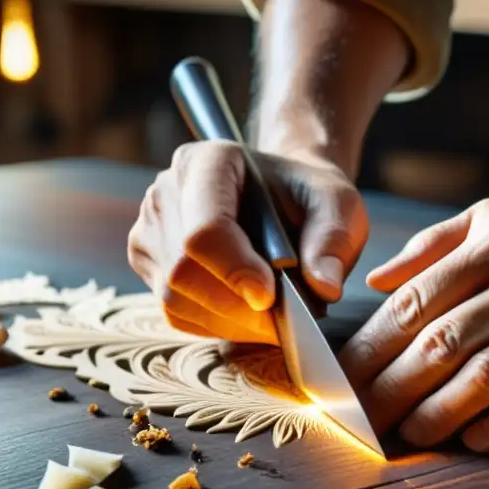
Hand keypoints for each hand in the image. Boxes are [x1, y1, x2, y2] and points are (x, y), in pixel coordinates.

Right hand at [128, 141, 367, 343]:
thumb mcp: (338, 205)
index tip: (270, 298)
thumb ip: (333, 240)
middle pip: (183, 272)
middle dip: (237, 308)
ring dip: (229, 322)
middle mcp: (167, 192)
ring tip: (271, 318)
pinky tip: (249, 317)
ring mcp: (151, 229)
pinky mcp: (150, 264)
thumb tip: (324, 288)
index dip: (235, 271)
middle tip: (283, 320)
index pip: (204, 229)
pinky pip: (175, 313)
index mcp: (208, 163)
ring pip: (174, 299)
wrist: (287, 197)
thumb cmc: (309, 197)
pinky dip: (217, 325)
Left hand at [340, 195, 488, 450]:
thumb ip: (443, 242)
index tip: (344, 386)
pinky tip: (475, 440)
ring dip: (441, 412)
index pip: (416, 302)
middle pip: (443, 340)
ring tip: (411, 436)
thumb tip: (377, 281)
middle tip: (365, 426)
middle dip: (394, 390)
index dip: (372, 350)